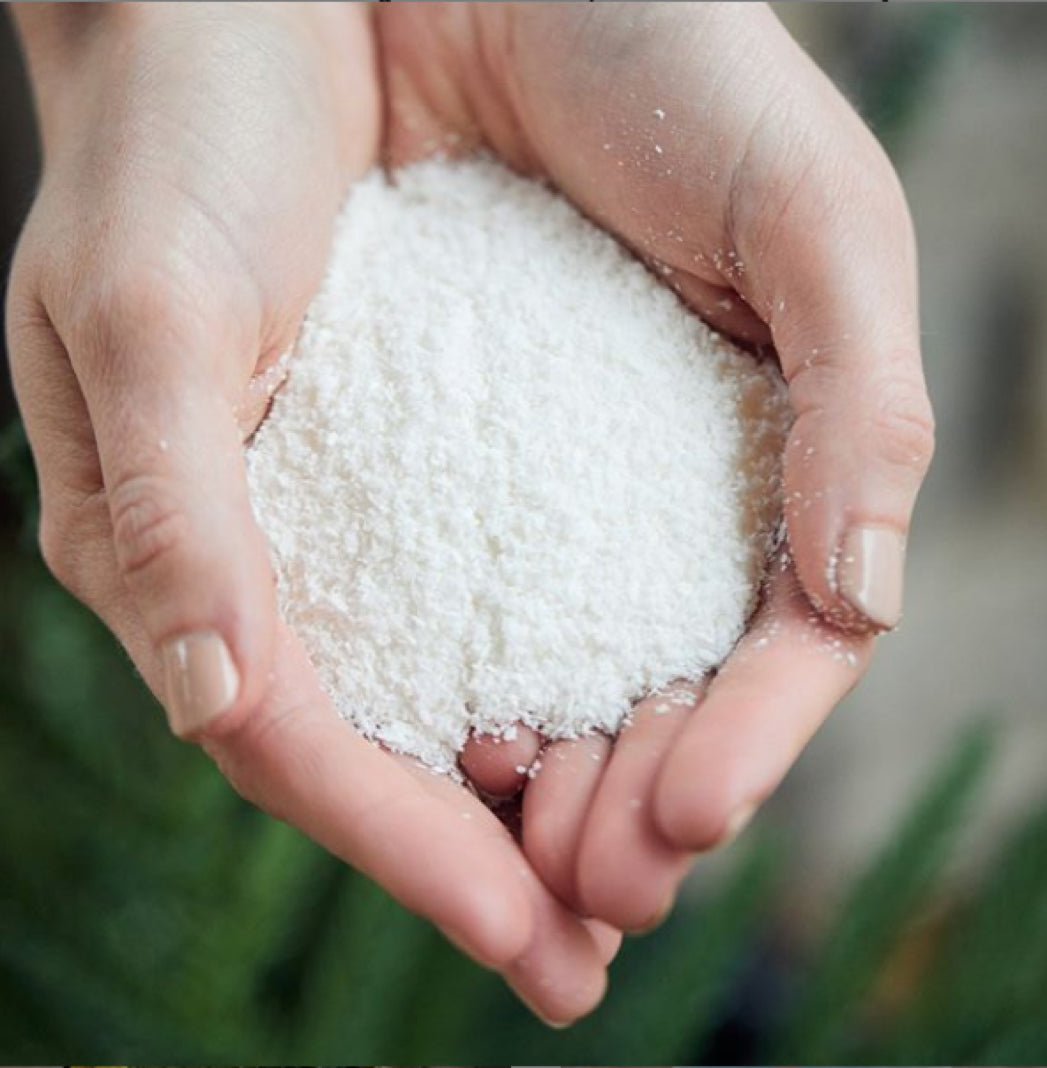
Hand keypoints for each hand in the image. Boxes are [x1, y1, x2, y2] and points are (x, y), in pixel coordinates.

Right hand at [7, 2, 613, 1023]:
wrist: (231, 32)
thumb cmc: (170, 149)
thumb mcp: (149, 312)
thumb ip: (172, 508)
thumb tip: (212, 694)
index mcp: (170, 547)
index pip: (291, 743)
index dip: (404, 852)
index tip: (524, 939)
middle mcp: (246, 558)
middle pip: (368, 749)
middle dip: (478, 860)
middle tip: (585, 959)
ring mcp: (318, 516)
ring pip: (420, 692)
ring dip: (514, 789)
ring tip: (614, 870)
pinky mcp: (386, 464)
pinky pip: (462, 599)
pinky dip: (524, 673)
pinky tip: (593, 715)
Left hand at [385, 3, 932, 924]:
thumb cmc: (676, 70)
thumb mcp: (815, 218)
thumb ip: (867, 400)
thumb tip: (869, 595)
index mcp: (771, 461)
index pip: (774, 648)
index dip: (742, 743)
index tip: (685, 817)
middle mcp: (662, 498)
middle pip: (660, 689)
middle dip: (629, 800)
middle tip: (587, 881)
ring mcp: (554, 494)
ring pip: (560, 674)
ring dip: (544, 780)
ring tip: (521, 854)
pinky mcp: (445, 467)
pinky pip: (453, 602)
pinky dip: (456, 684)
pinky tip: (443, 739)